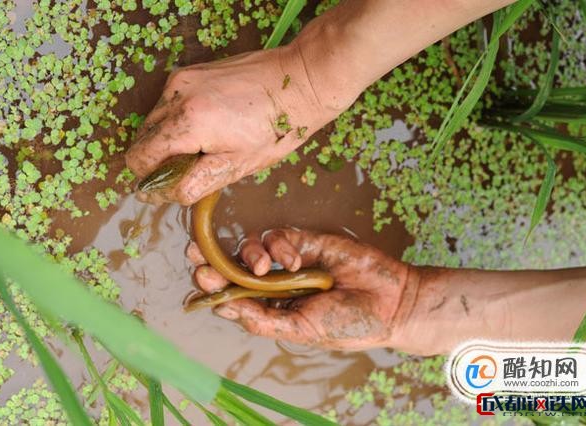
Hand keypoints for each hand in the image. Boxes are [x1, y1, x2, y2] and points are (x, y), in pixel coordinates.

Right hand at [125, 44, 350, 204]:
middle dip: (160, 159)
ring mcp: (181, 79)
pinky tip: (209, 125)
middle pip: (142, 139)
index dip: (150, 179)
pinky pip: (168, 103)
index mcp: (187, 123)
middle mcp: (176, 95)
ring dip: (169, 140)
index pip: (140, 158)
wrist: (300, 81)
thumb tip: (159, 194)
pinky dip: (178, 120)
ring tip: (206, 145)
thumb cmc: (276, 128)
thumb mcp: (237, 166)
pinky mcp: (189, 71)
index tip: (173, 185)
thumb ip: (193, 183)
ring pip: (153, 121)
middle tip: (196, 166)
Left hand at [186, 228, 418, 350]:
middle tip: (196, 254)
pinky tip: (295, 260)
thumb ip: (263, 319)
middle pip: (232, 267)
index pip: (231, 296)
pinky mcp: (305, 240)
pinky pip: (278, 236)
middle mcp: (274, 284)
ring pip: (250, 248)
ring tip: (263, 268)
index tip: (199, 279)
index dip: (212, 286)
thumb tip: (224, 308)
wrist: (389, 301)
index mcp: (270, 309)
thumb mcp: (301, 330)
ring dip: (248, 254)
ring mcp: (288, 260)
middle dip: (212, 260)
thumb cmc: (347, 324)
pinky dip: (280, 245)